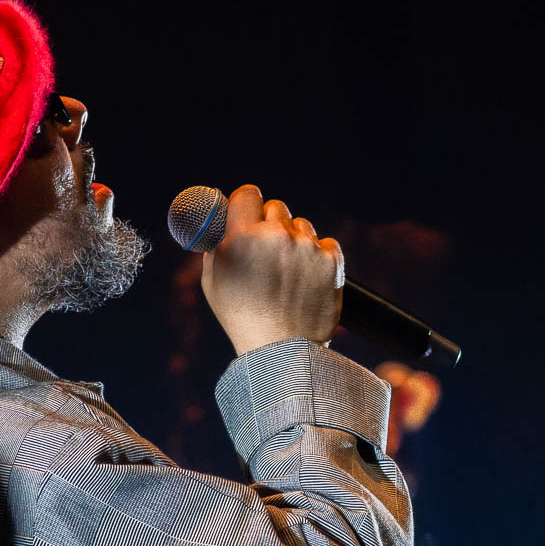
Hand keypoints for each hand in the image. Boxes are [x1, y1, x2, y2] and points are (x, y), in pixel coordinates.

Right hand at [201, 184, 344, 357]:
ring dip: (295, 241)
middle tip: (266, 250)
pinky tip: (306, 279)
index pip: (248, 194)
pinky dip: (317, 257)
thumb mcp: (213, 280)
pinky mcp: (332, 261)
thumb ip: (216, 244)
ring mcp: (307, 247)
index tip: (247, 214)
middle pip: (276, 206)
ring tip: (288, 273)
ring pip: (301, 225)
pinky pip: (325, 244)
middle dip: (270, 224)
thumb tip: (221, 221)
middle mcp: (276, 235)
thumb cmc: (241, 317)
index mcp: (243, 236)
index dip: (246, 204)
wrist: (281, 351)